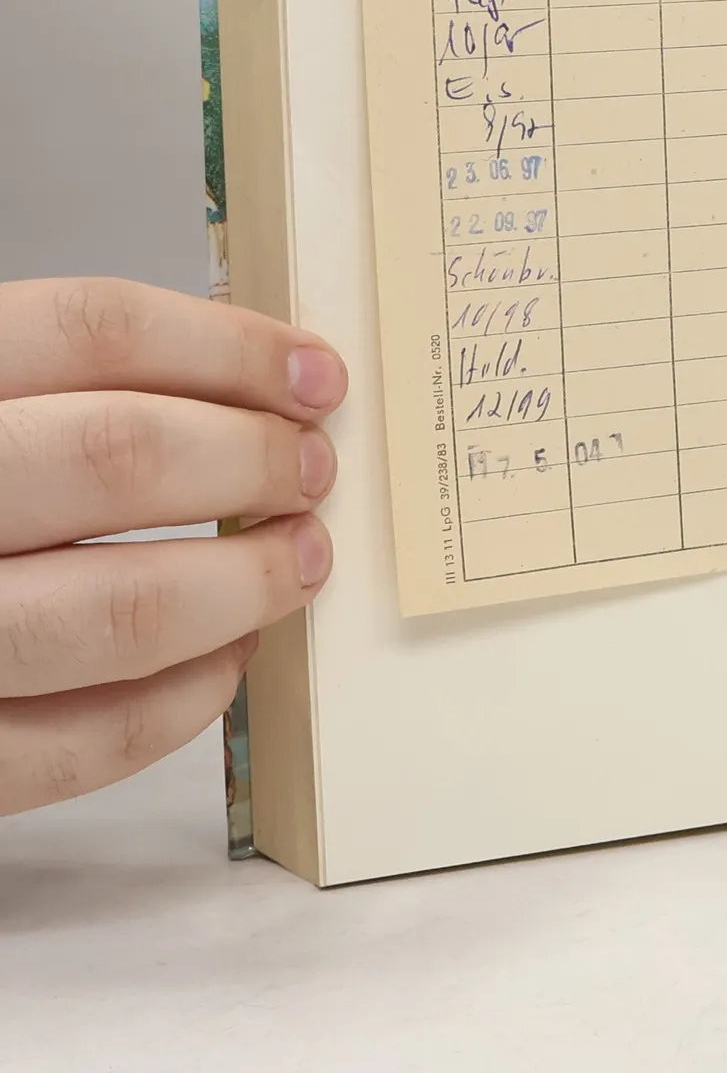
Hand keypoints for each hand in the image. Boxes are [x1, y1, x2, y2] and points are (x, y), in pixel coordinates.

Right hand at [0, 279, 344, 814]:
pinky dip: (187, 697)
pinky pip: (87, 741)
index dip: (229, 349)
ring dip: (246, 583)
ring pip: (122, 608)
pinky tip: (226, 656)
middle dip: (253, 459)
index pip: (92, 331)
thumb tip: (256, 385)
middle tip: (312, 471)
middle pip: (120, 456)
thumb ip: (66, 392)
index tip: (316, 378)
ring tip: (300, 561)